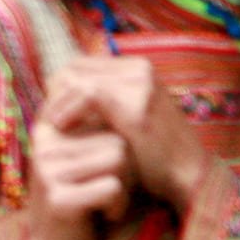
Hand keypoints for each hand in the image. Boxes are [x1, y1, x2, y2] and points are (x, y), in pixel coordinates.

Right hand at [19, 117, 134, 239]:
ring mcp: (48, 170)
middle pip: (118, 140)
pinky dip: (118, 205)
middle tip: (110, 189)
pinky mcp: (58, 198)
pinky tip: (102, 214)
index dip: (123, 142)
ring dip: (124, 187)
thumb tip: (130, 93)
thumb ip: (98, 125)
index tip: (114, 166)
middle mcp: (44, 142)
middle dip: (128, 169)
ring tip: (104, 200)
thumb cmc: (81, 196)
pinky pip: (113, 188)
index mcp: (50, 126)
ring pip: (119, 160)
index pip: (104, 113)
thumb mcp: (85, 156)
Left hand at [40, 57, 211, 215]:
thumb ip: (105, 101)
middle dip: (55, 92)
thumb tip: (61, 89)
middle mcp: (141, 69)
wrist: (190, 175)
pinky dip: (68, 109)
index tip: (54, 113)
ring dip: (57, 102)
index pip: (82, 64)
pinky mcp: (135, 102)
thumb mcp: (131, 117)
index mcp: (140, 68)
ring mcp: (140, 83)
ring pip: (76, 78)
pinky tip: (61, 127)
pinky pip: (86, 93)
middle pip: (75, 67)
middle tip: (49, 119)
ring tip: (52, 125)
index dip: (61, 86)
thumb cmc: (159, 154)